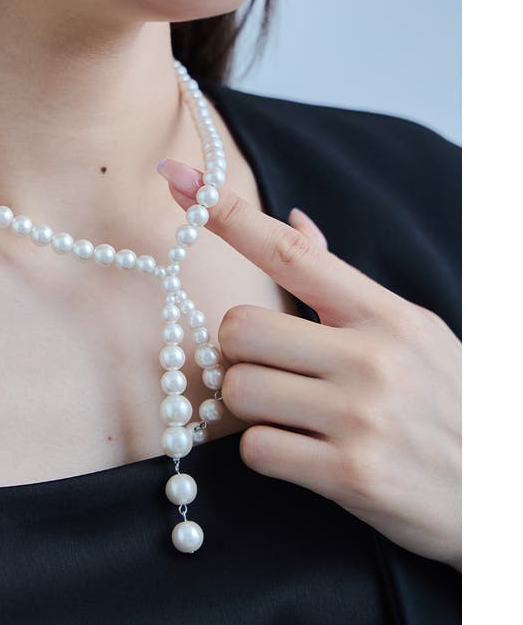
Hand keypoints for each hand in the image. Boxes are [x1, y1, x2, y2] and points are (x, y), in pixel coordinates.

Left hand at [158, 159, 461, 570]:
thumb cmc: (448, 402)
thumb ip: (343, 283)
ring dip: (250, 403)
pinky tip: (304, 453)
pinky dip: (267, 451)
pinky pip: (256, 449)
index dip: (224, 213)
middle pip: (237, 327)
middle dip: (237, 350)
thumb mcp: (411, 332)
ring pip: (237, 388)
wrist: (501, 492)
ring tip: (294, 413)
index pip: (288, 251)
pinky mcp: (349, 474)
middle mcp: (370, 356)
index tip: (180, 178)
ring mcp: (359, 416)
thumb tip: (295, 221)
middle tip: (270, 366)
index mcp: (383, 313)